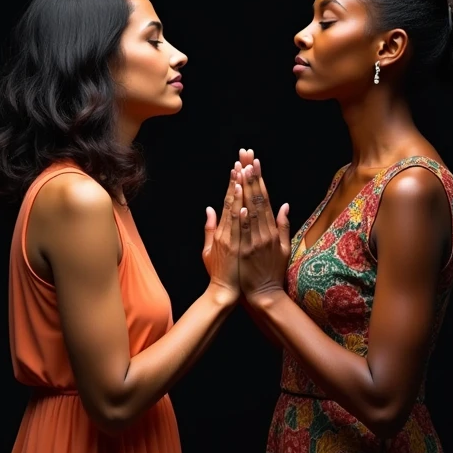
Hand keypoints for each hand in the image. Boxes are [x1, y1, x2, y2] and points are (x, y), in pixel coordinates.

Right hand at [202, 167, 242, 304]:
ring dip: (241, 193)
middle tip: (242, 161)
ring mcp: (232, 241)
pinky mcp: (238, 251)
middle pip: (233, 201)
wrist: (223, 292)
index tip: (237, 167)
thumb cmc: (219, 272)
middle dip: (239, 179)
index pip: (228, 202)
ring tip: (243, 174)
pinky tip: (244, 206)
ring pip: (237, 212)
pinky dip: (242, 218)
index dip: (233, 183)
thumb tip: (209, 208)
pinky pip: (241, 232)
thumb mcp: (209, 249)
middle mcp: (226, 232)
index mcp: (221, 231)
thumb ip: (210, 228)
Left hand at [236, 150, 290, 303]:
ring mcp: (255, 241)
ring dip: (245, 189)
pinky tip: (240, 201)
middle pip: (257, 199)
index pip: (264, 199)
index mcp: (271, 230)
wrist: (265, 294)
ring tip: (241, 169)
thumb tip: (284, 205)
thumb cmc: (272, 271)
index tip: (255, 162)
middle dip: (252, 176)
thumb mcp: (283, 247)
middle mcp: (264, 232)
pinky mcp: (246, 251)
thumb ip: (282, 225)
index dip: (259, 179)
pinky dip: (242, 216)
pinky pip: (243, 230)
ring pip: (249, 211)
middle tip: (248, 156)